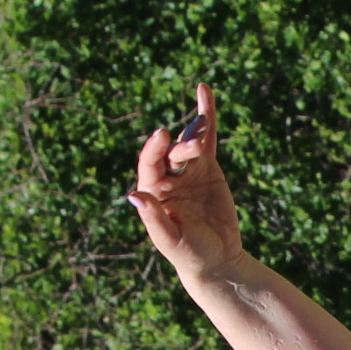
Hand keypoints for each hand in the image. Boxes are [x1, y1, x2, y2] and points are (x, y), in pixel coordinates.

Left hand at [128, 82, 243, 277]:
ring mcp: (187, 170)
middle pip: (171, 152)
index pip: (149, 164)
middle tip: (194, 148)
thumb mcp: (171, 240)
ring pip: (188, 142)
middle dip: (182, 147)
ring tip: (202, 125)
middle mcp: (166, 176)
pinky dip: (206, 116)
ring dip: (195, 131)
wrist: (216, 259)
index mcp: (152, 190)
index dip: (154, 149)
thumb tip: (133, 195)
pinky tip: (203, 91)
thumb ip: (154, 219)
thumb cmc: (189, 253)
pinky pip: (206, 138)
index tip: (162, 136)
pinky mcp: (207, 167)